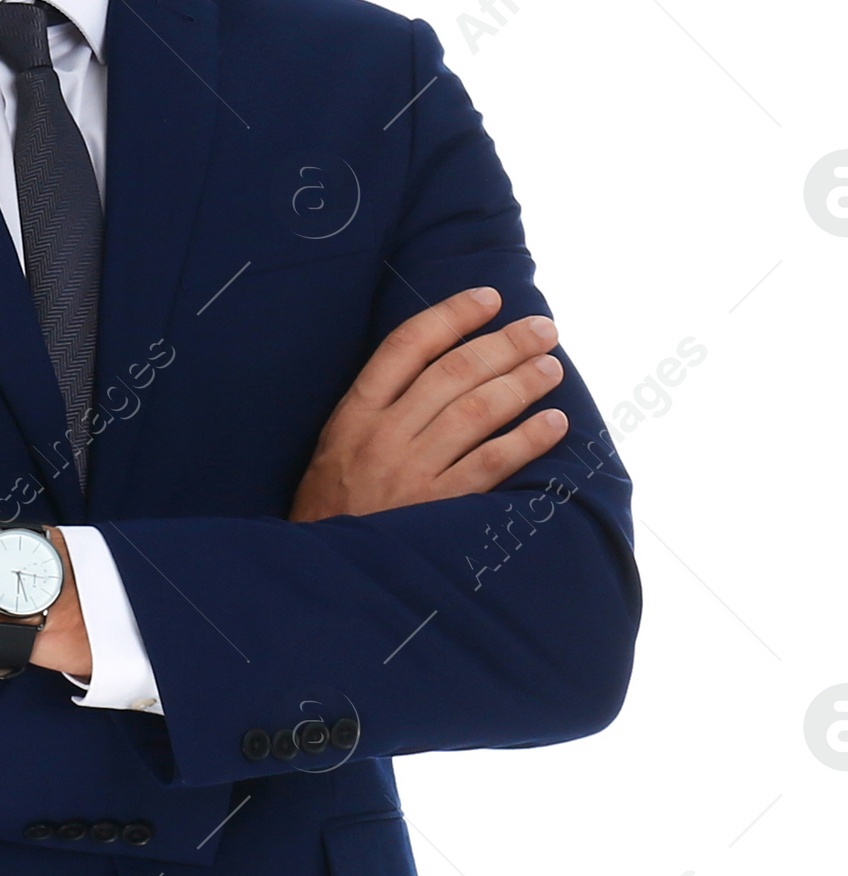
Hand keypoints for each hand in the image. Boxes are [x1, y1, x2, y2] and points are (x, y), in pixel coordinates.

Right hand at [290, 286, 567, 523]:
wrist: (321, 577)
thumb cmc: (330, 511)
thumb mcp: (334, 449)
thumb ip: (375, 411)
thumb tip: (438, 368)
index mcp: (353, 415)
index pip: (406, 347)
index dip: (451, 316)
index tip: (489, 298)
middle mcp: (382, 437)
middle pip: (452, 373)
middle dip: (504, 344)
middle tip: (543, 328)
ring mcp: (410, 473)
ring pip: (476, 411)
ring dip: (521, 383)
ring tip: (552, 367)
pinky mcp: (437, 509)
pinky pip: (491, 464)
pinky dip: (526, 439)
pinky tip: (553, 423)